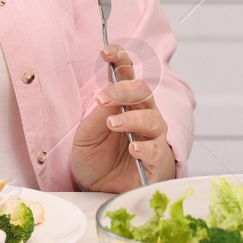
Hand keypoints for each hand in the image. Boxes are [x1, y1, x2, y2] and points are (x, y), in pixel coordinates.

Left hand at [71, 45, 176, 191]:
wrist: (100, 190)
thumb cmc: (96, 158)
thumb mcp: (86, 136)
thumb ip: (97, 116)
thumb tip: (107, 95)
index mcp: (124, 104)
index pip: (126, 75)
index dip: (120, 60)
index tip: (106, 52)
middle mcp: (142, 115)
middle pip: (143, 93)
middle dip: (125, 89)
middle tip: (105, 95)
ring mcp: (152, 137)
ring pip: (152, 119)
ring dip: (132, 118)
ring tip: (113, 123)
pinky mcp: (156, 160)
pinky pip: (156, 150)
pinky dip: (145, 147)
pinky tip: (133, 147)